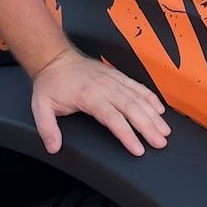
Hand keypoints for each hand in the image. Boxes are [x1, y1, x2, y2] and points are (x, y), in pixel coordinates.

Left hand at [30, 48, 169, 156]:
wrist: (55, 58)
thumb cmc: (50, 83)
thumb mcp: (41, 106)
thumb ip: (47, 128)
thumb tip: (53, 147)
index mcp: (89, 95)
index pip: (113, 118)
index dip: (127, 134)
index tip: (138, 149)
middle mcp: (105, 87)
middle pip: (132, 108)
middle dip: (148, 127)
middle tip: (160, 143)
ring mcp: (113, 80)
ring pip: (138, 98)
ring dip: (153, 115)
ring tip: (165, 131)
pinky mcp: (116, 76)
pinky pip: (137, 87)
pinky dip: (150, 97)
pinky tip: (159, 110)